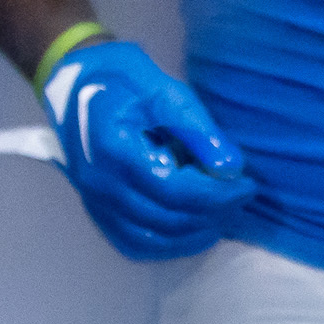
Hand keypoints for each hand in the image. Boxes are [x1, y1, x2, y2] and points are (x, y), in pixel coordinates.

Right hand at [42, 39, 248, 260]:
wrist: (76, 82)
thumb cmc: (122, 78)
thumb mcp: (164, 89)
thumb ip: (197, 128)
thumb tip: (232, 167)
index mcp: (113, 150)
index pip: (173, 190)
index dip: (217, 194)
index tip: (247, 183)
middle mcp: (99, 184)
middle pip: (165, 218)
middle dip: (212, 213)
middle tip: (242, 196)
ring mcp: (94, 201)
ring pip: (151, 239)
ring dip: (193, 233)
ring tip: (224, 213)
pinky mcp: (97, 210)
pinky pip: (133, 243)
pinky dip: (168, 245)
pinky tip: (195, 229)